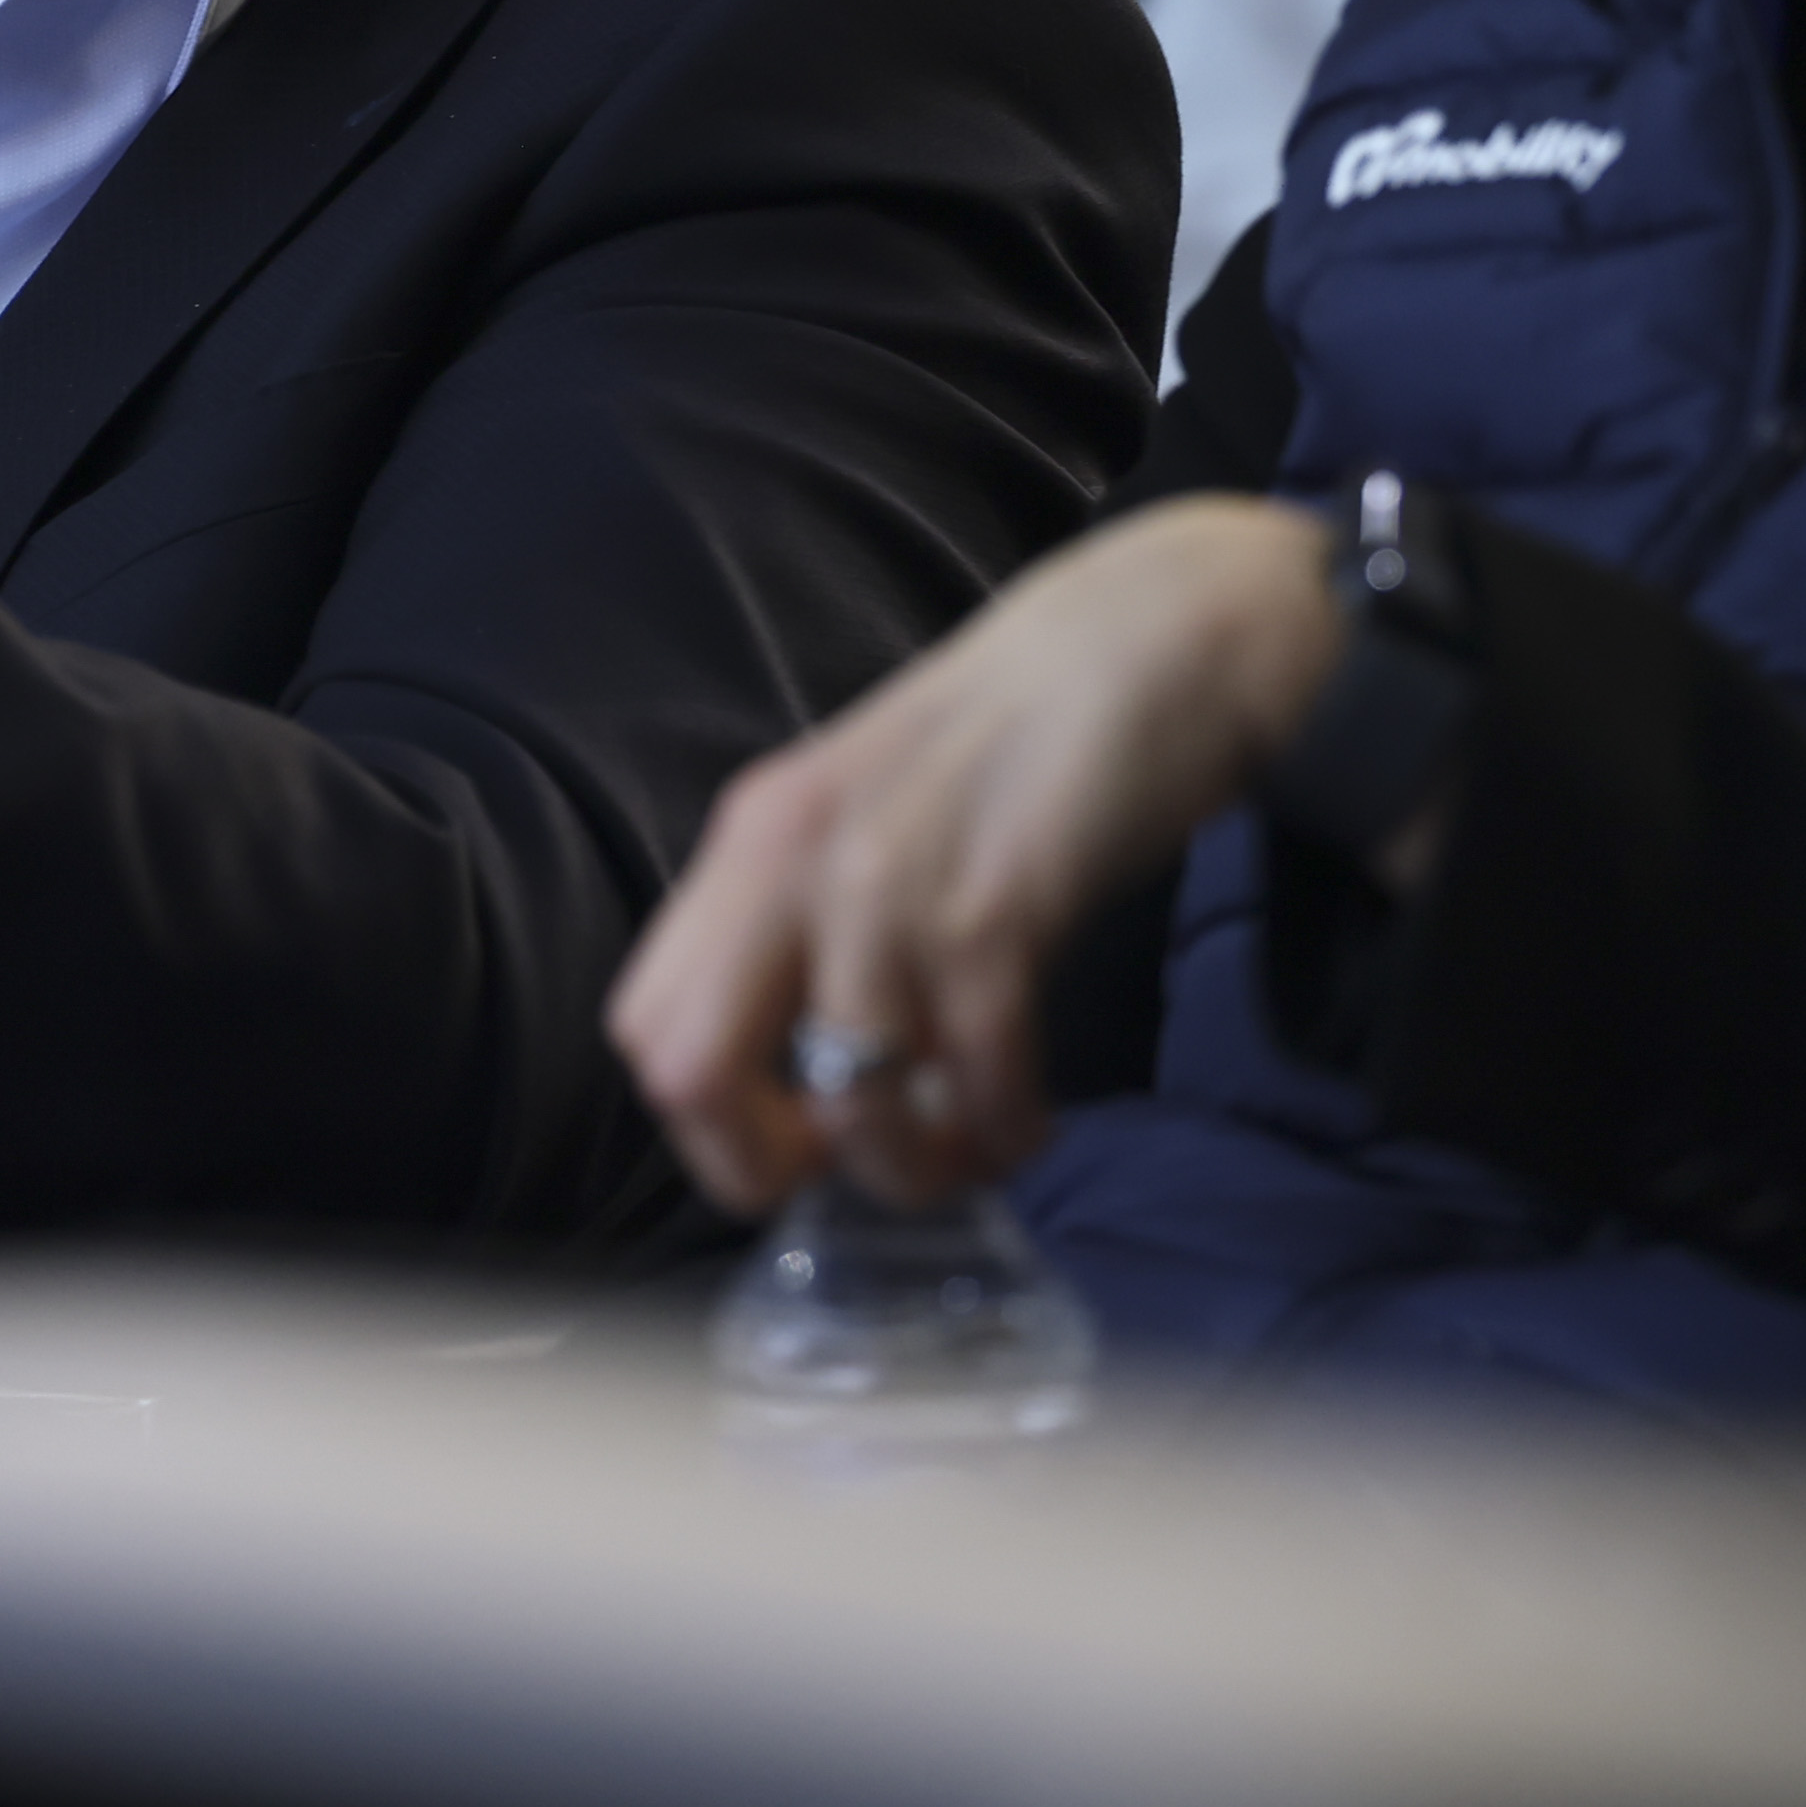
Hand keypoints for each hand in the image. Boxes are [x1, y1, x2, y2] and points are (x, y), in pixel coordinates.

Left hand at [607, 495, 1355, 1212]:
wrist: (1158, 634)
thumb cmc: (1024, 746)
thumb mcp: (876, 824)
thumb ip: (821, 929)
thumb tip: (808, 1093)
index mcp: (754, 840)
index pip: (647, 1025)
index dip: (709, 1127)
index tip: (796, 1152)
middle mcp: (790, 855)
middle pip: (691, 1069)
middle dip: (767, 1165)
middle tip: (862, 1172)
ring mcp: (887, 876)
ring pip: (846, 1093)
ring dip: (916, 1159)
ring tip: (977, 1146)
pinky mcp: (997, 898)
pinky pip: (976, 1067)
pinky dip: (1004, 1122)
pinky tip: (1031, 1117)